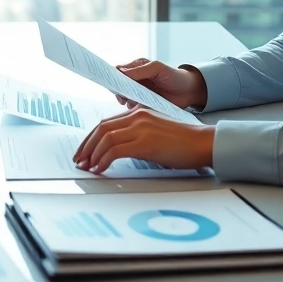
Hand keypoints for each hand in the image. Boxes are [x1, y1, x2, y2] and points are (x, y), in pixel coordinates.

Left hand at [72, 107, 214, 173]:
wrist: (203, 142)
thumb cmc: (183, 142)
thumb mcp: (156, 133)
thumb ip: (138, 135)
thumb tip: (118, 150)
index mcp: (138, 112)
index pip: (106, 123)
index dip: (91, 138)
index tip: (84, 151)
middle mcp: (137, 116)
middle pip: (101, 129)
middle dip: (86, 145)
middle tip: (79, 160)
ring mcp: (141, 127)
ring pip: (106, 138)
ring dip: (92, 154)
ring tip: (87, 167)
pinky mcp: (145, 142)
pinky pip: (116, 150)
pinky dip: (104, 160)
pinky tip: (100, 169)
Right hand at [113, 58, 207, 108]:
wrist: (188, 92)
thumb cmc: (174, 77)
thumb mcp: (157, 69)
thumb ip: (140, 70)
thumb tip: (120, 72)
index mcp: (136, 68)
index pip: (117, 71)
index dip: (115, 79)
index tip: (118, 87)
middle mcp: (135, 80)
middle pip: (118, 86)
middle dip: (120, 92)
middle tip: (126, 98)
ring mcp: (138, 93)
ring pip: (123, 98)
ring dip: (127, 101)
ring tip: (137, 103)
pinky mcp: (143, 105)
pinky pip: (131, 108)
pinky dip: (133, 109)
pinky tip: (141, 108)